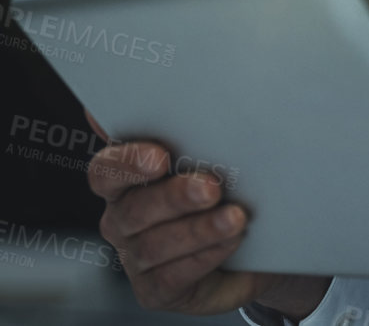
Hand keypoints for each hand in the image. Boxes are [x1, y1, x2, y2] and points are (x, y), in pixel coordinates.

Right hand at [86, 113, 329, 319]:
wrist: (262, 239)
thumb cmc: (230, 185)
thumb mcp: (215, 151)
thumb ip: (191, 122)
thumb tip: (177, 78)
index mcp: (125, 178)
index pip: (106, 168)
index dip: (128, 163)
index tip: (160, 156)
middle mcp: (122, 217)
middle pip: (133, 208)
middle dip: (173, 196)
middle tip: (211, 185)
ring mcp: (136, 257)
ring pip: (154, 245)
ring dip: (198, 230)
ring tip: (235, 217)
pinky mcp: (156, 289)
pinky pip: (174, 276)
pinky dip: (204, 256)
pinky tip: (230, 240)